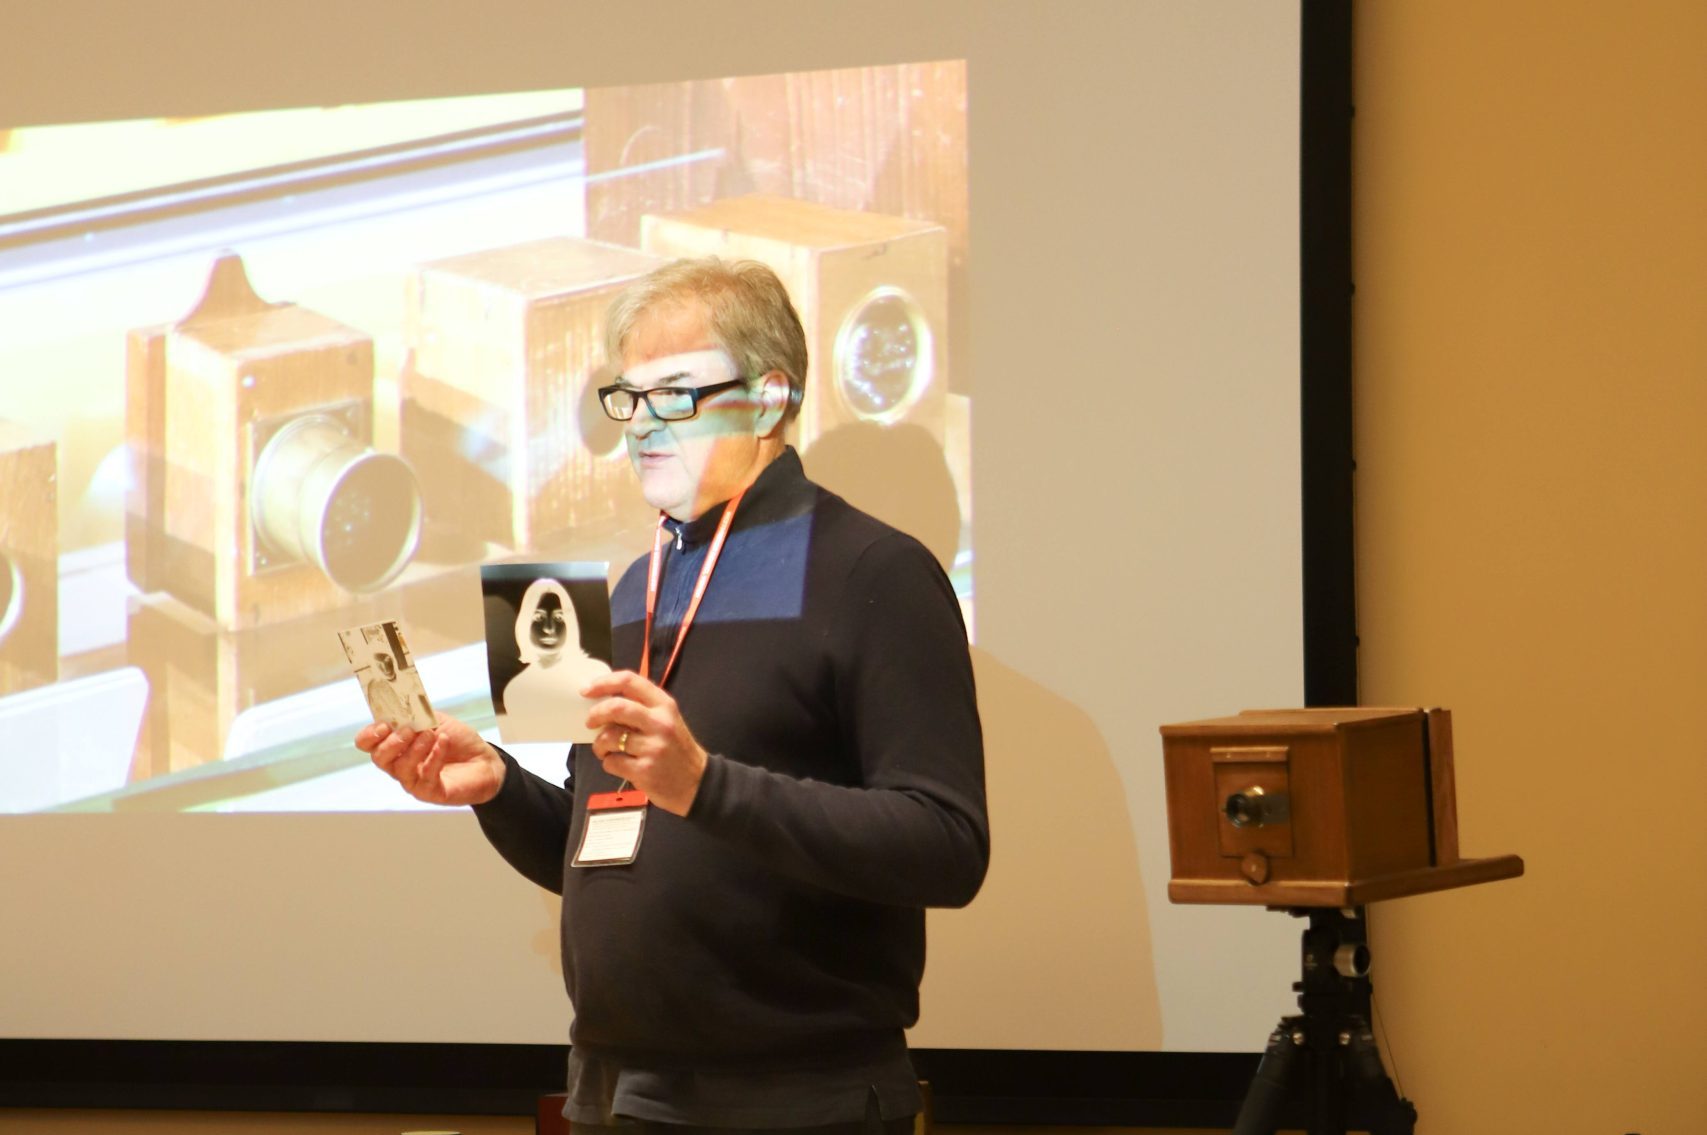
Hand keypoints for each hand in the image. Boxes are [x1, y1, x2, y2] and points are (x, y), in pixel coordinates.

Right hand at [356, 712, 505, 806]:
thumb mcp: (436, 720)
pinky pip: (425, 777)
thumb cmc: (457, 741)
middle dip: (392, 742)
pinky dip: (434, 757)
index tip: (384, 725)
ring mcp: (412, 781)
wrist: (484, 760)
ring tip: (432, 735)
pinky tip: (443, 743)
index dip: (369, 735)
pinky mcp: (429, 792)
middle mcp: (398, 765)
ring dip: (415, 748)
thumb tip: (401, 707)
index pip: (367, 743)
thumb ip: (417, 714)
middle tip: (410, 730)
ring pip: (400, 768)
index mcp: (395, 745)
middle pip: (379, 758)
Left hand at [582, 670, 707, 815]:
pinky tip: (620, 765)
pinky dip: (609, 763)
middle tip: (590, 722)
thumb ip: (642, 708)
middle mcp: (660, 723)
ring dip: (600, 745)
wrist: (697, 783)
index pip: (630, 682)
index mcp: (664, 706)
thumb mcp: (668, 720)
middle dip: (595, 714)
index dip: (604, 683)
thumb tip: (604, 702)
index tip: (587, 690)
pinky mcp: (644, 771)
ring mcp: (653, 748)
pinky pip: (611, 762)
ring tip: (606, 750)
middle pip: (616, 707)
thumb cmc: (677, 750)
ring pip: (609, 737)